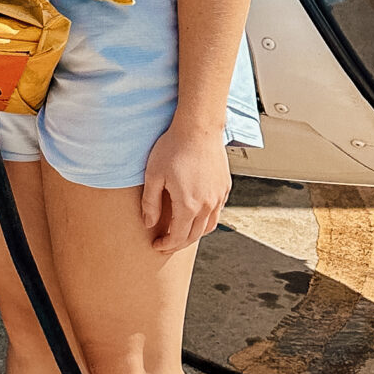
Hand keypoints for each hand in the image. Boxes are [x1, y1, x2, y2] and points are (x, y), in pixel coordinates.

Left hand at [139, 125, 230, 253]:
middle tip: (166, 244)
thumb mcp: (153, 175)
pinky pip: (217, 212)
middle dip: (178, 244)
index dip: (167, 245)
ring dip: (194, 234)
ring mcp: (219, 197)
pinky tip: (195, 214)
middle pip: (194, 236)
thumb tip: (149, 223)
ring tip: (180, 232)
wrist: (198, 128)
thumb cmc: (173, 148)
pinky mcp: (224, 187)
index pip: (178, 237)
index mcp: (189, 205)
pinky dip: (206, 220)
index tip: (157, 245)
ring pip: (209, 226)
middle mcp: (208, 205)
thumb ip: (150, 203)